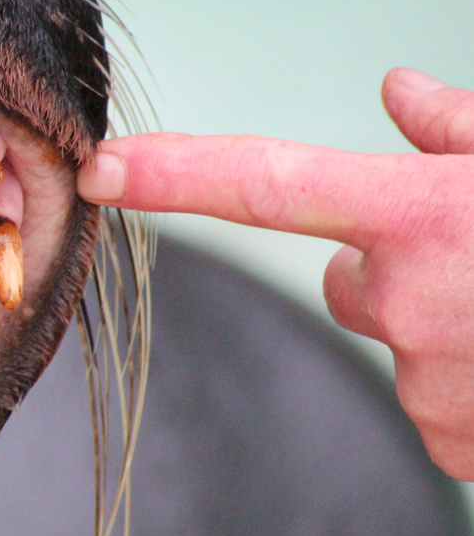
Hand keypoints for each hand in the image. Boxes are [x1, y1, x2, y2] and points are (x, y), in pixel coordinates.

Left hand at [79, 69, 473, 478]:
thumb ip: (465, 130)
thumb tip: (396, 91)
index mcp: (426, 215)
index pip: (268, 182)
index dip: (176, 172)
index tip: (99, 167)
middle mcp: (412, 299)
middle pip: (345, 279)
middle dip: (390, 264)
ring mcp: (434, 382)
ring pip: (400, 340)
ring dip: (449, 325)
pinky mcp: (459, 444)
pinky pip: (439, 403)